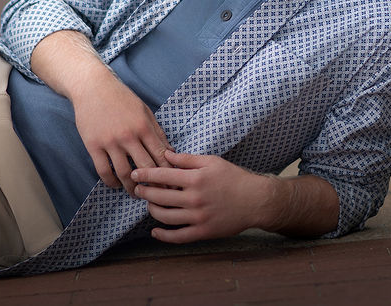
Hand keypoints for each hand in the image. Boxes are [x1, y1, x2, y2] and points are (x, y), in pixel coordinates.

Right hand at [66, 71, 172, 195]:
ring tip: (136, 192)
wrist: (92, 87)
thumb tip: (171, 153)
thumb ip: (157, 132)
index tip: (171, 183)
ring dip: (131, 187)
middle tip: (156, 194)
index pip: (160, 156)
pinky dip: (111, 182)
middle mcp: (129, 136)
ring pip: (124, 173)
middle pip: (145, 168)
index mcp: (144, 127)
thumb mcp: (144, 111)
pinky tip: (115, 184)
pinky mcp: (93, 146)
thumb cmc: (121, 98)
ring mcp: (110, 142)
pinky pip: (103, 171)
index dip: (168, 172)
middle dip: (153, 184)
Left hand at [130, 151, 275, 243]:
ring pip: (165, 217)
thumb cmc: (234, 177)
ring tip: (149, 205)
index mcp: (196, 179)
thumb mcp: (212, 161)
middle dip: (145, 193)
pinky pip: (178, 237)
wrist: (255, 200)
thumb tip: (166, 154)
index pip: (162, 176)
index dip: (146, 175)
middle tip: (138, 190)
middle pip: (160, 197)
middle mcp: (195, 198)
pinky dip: (163, 235)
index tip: (135, 174)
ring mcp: (198, 217)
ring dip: (152, 211)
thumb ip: (187, 159)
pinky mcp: (203, 232)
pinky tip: (155, 231)